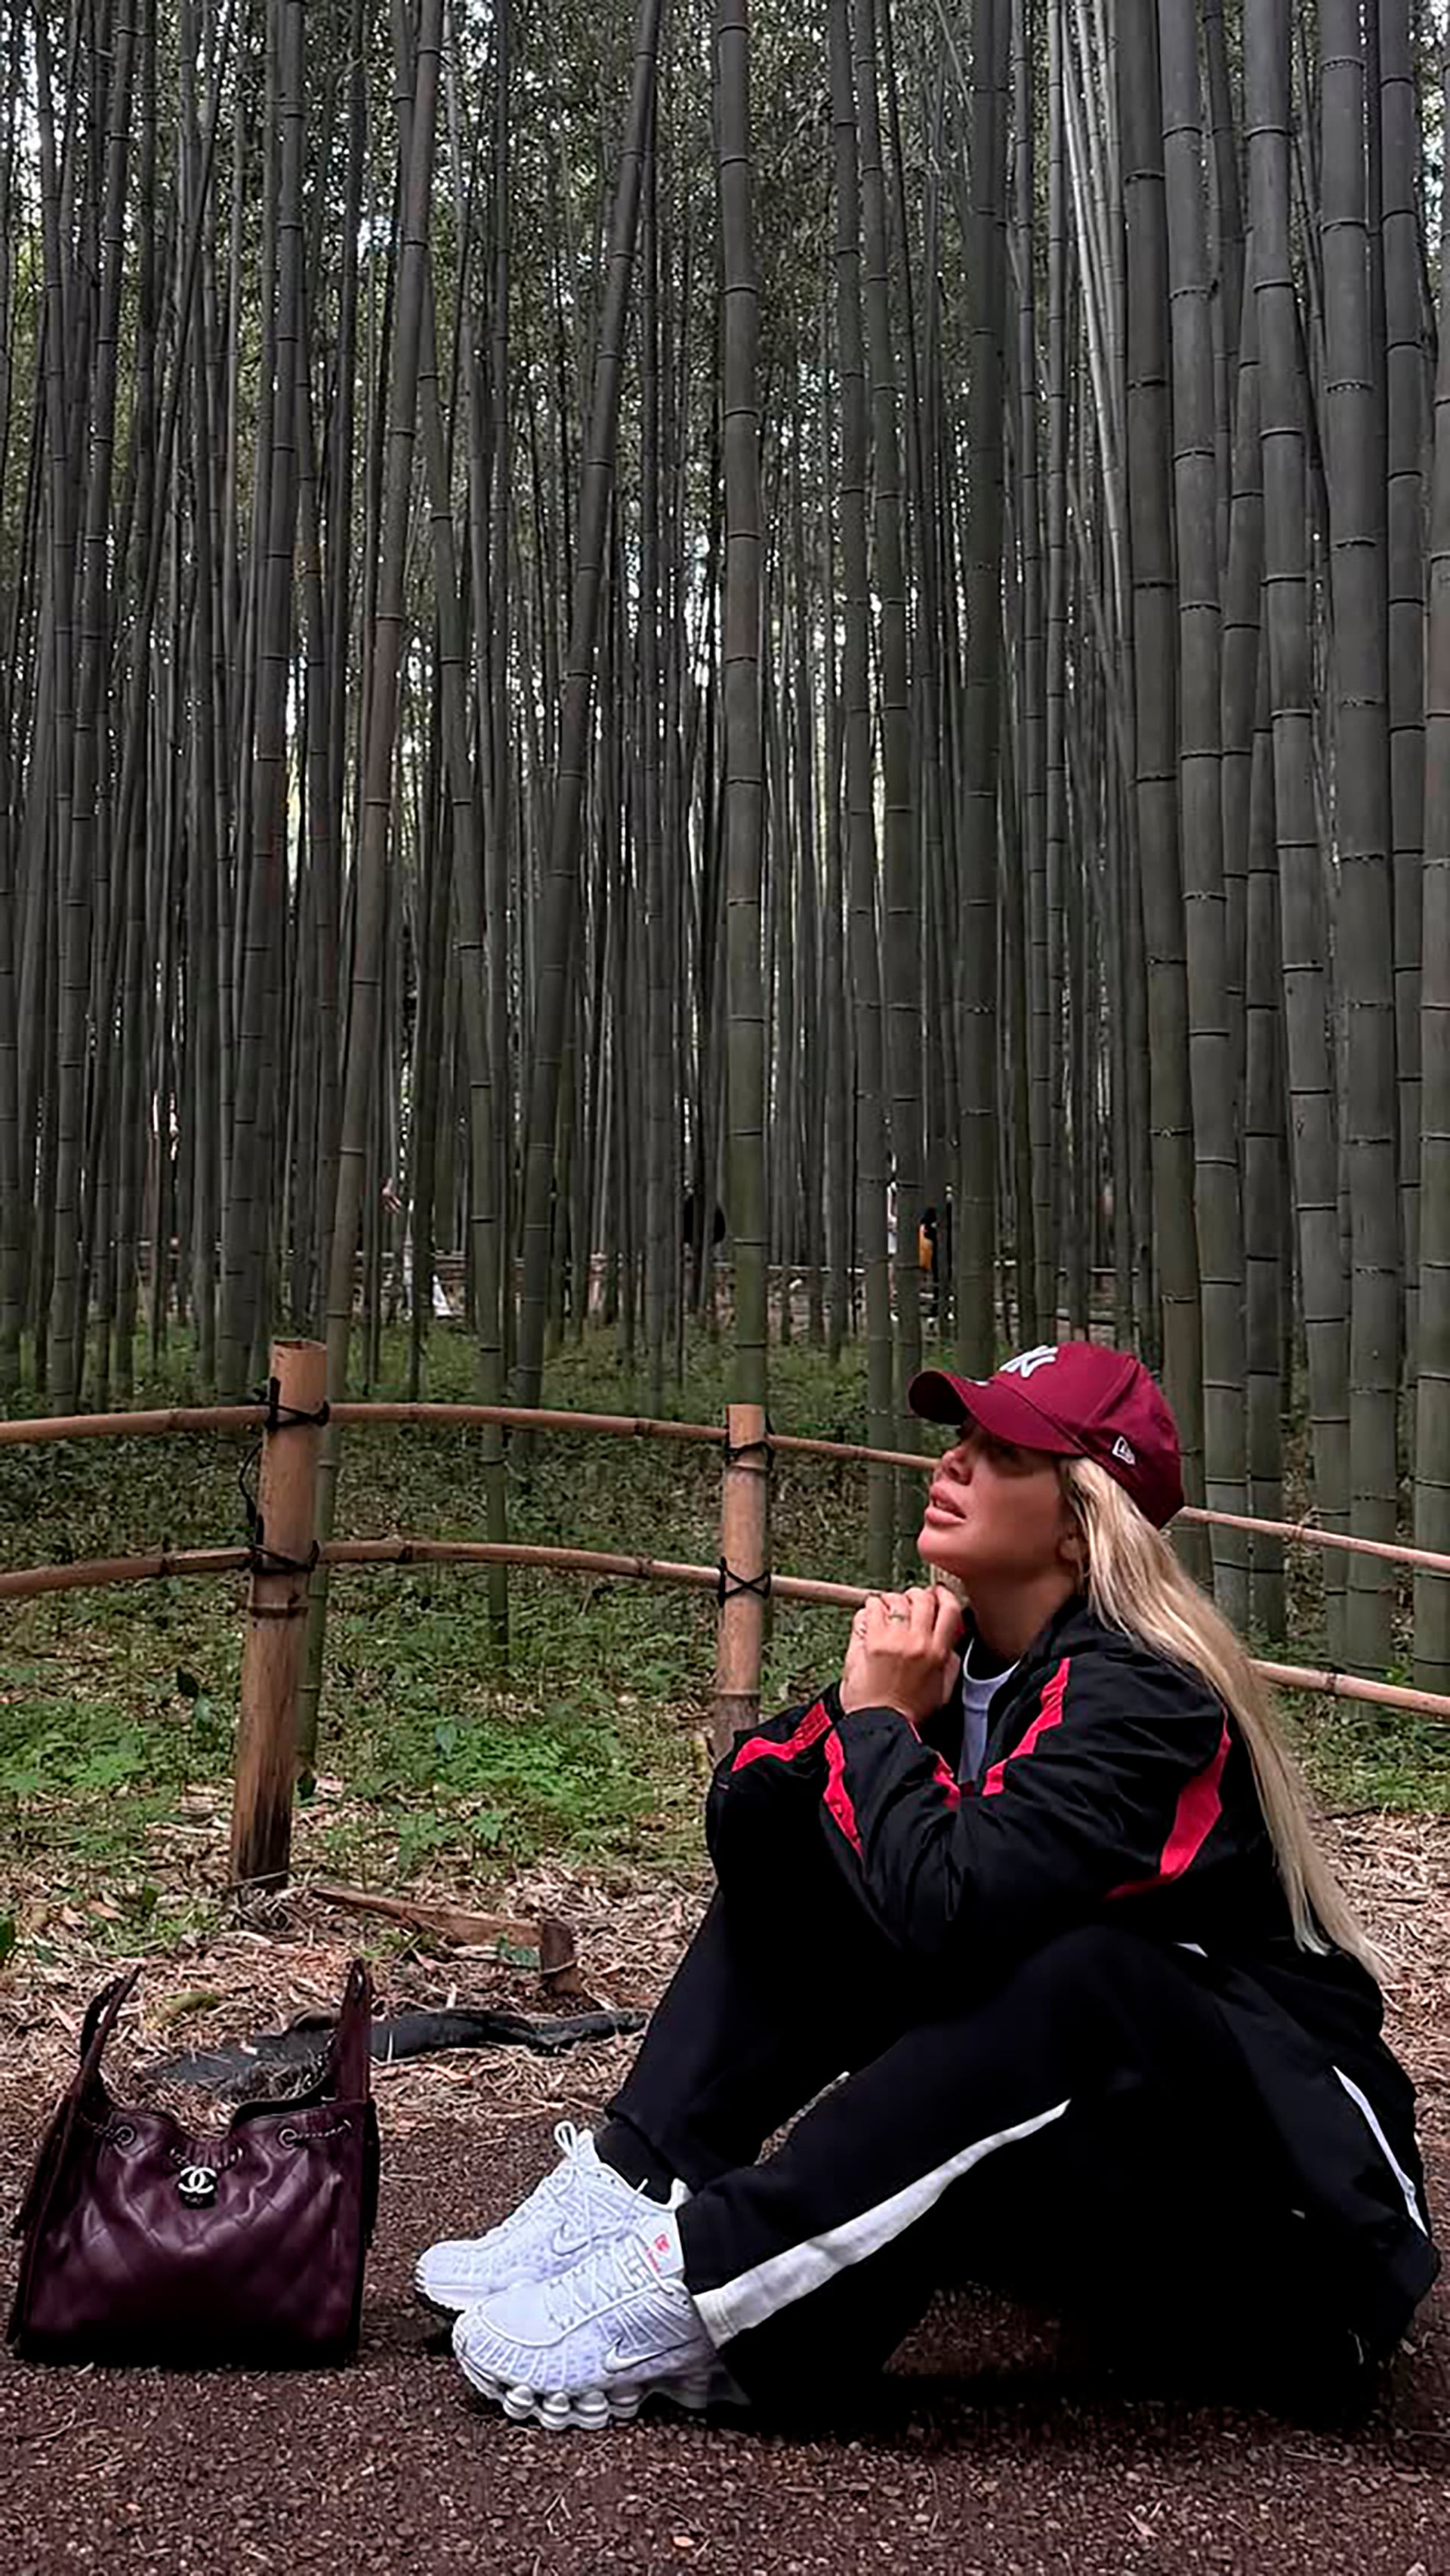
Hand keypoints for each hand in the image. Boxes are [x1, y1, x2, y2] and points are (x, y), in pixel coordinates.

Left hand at [839, 1585, 963, 1724]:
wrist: (881, 1725)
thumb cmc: (908, 1713)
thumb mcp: (943, 1689)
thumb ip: (951, 1661)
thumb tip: (952, 1639)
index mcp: (939, 1653)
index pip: (949, 1608)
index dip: (943, 1595)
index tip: (937, 1593)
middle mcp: (918, 1642)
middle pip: (923, 1598)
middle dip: (916, 1596)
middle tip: (909, 1603)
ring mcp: (893, 1640)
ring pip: (896, 1599)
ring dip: (891, 1601)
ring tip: (886, 1612)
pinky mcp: (870, 1642)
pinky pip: (871, 1608)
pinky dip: (870, 1609)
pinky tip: (870, 1619)